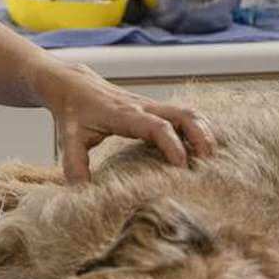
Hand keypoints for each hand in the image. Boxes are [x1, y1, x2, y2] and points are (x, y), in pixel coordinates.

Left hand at [36, 63, 216, 182]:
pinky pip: (183, 114)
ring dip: (203, 131)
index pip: (156, 126)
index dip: (172, 145)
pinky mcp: (154, 108)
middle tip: (208, 163)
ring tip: (211, 158)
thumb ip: (74, 165)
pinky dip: (197, 128)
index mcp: (124, 115)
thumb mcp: (68, 139)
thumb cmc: (73, 112)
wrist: (74, 85)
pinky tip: (203, 146)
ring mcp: (150, 105)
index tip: (182, 167)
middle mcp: (142, 107)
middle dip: (200, 137)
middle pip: (182, 114)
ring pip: (187, 112)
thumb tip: (82, 193)